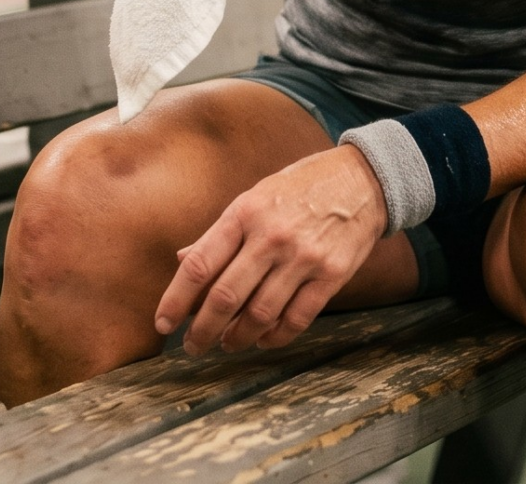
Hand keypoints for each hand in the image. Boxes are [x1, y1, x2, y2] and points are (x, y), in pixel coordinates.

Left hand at [154, 145, 386, 353]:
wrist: (362, 179)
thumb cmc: (300, 188)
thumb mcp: (255, 196)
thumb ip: (221, 232)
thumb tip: (183, 260)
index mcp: (245, 213)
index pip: (199, 264)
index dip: (176, 300)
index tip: (163, 324)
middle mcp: (271, 236)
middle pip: (225, 297)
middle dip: (203, 331)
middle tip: (193, 347)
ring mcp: (303, 257)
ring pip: (259, 314)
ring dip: (238, 337)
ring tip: (228, 343)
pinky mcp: (331, 275)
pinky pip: (297, 318)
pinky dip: (276, 337)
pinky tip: (264, 340)